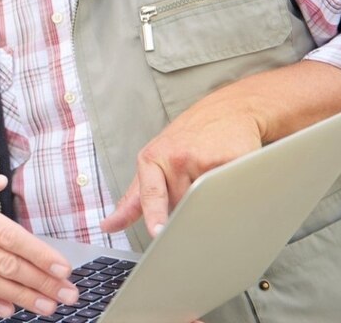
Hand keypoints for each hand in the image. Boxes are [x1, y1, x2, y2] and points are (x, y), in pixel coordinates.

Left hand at [100, 92, 262, 238]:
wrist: (230, 109)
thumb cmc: (190, 136)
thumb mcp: (155, 159)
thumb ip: (135, 197)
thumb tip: (110, 224)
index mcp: (151, 159)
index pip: (150, 195)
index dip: (155, 216)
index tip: (158, 232)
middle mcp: (174, 158)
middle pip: (180, 207)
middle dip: (186, 206)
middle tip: (195, 181)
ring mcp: (201, 159)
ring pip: (202, 204)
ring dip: (208, 200)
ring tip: (212, 173)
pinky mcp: (229, 161)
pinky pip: (226, 192)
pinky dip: (229, 192)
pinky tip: (230, 174)